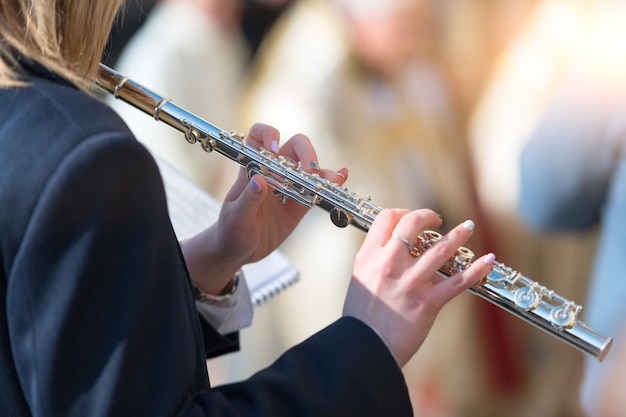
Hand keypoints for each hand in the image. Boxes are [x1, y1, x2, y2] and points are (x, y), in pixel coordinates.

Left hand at [182, 123, 346, 294]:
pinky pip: (316, 190)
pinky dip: (330, 184)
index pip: (259, 137)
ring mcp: (288, 187)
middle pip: (294, 147)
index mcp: (252, 168)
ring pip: (309, 168)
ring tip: (334, 179)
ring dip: (323, 170)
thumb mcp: (236, 216)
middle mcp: (273, 172)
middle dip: (305, 152)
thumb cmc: (230, 230)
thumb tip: (260, 180)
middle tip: (309, 170)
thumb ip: (249, 198)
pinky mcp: (299, 205)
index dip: (268, 135)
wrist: (237, 252)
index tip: (274, 149)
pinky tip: (340, 180)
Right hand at [342, 208, 494, 366]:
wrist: (365, 349)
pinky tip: (488, 260)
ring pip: (440, 249)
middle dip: (428, 216)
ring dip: (459, 234)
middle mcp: (388, 264)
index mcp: (369, 257)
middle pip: (412, 224)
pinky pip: (457, 281)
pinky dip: (477, 270)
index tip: (412, 218)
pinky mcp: (427, 303)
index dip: (402, 212)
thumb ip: (376, 261)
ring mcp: (409, 282)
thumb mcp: (361, 280)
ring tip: (468, 227)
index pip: (386, 219)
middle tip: (437, 219)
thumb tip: (394, 248)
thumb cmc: (362, 318)